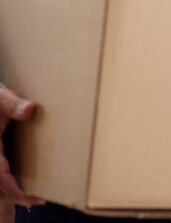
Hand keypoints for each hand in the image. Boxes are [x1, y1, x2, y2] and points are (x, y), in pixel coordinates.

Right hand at [0, 85, 44, 212]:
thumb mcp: (1, 99)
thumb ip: (13, 104)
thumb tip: (29, 109)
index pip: (0, 175)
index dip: (12, 189)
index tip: (27, 199)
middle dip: (14, 196)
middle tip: (36, 201)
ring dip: (12, 191)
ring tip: (34, 197)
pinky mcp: (0, 153)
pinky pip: (2, 171)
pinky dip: (10, 181)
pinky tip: (25, 183)